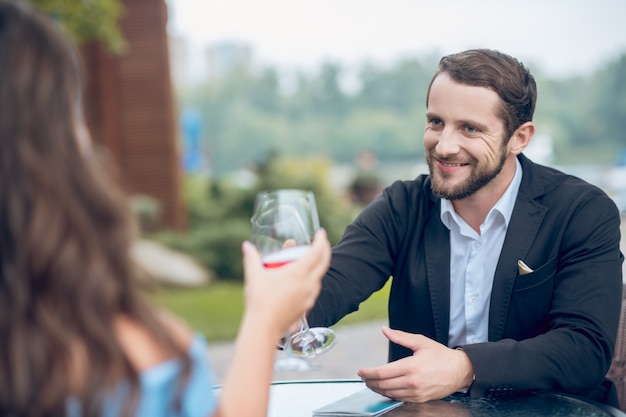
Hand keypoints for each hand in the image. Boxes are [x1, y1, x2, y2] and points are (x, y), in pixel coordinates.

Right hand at [241, 229, 330, 337]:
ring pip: (319, 277)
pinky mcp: (307, 307)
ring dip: (319, 265)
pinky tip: (304, 280)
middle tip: (321, 242)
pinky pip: (314, 289)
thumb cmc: (259, 301)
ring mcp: (309, 296)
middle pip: (324, 263)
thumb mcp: (254, 276)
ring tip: (311, 260)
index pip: (317, 252)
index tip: (321, 233)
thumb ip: (251, 258)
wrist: (264, 328)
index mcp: (298, 273)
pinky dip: (313, 279)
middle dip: (325, 250)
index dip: (321, 241)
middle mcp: (308, 284)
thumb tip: (246, 246)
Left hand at [357, 327, 473, 402]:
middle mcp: (412, 381)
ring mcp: (416, 392)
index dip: (368, 373)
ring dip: (377, 389)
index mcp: (411, 366)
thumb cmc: (441, 356)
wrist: (460, 370)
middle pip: (383, 385)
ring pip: (390, 394)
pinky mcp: (420, 399)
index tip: (361, 371)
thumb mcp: (420, 342)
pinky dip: (389, 395)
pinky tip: (385, 390)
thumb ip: (400, 337)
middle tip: (363, 378)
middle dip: (370, 382)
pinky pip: (400, 399)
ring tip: (371, 384)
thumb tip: (385, 330)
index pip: (382, 372)